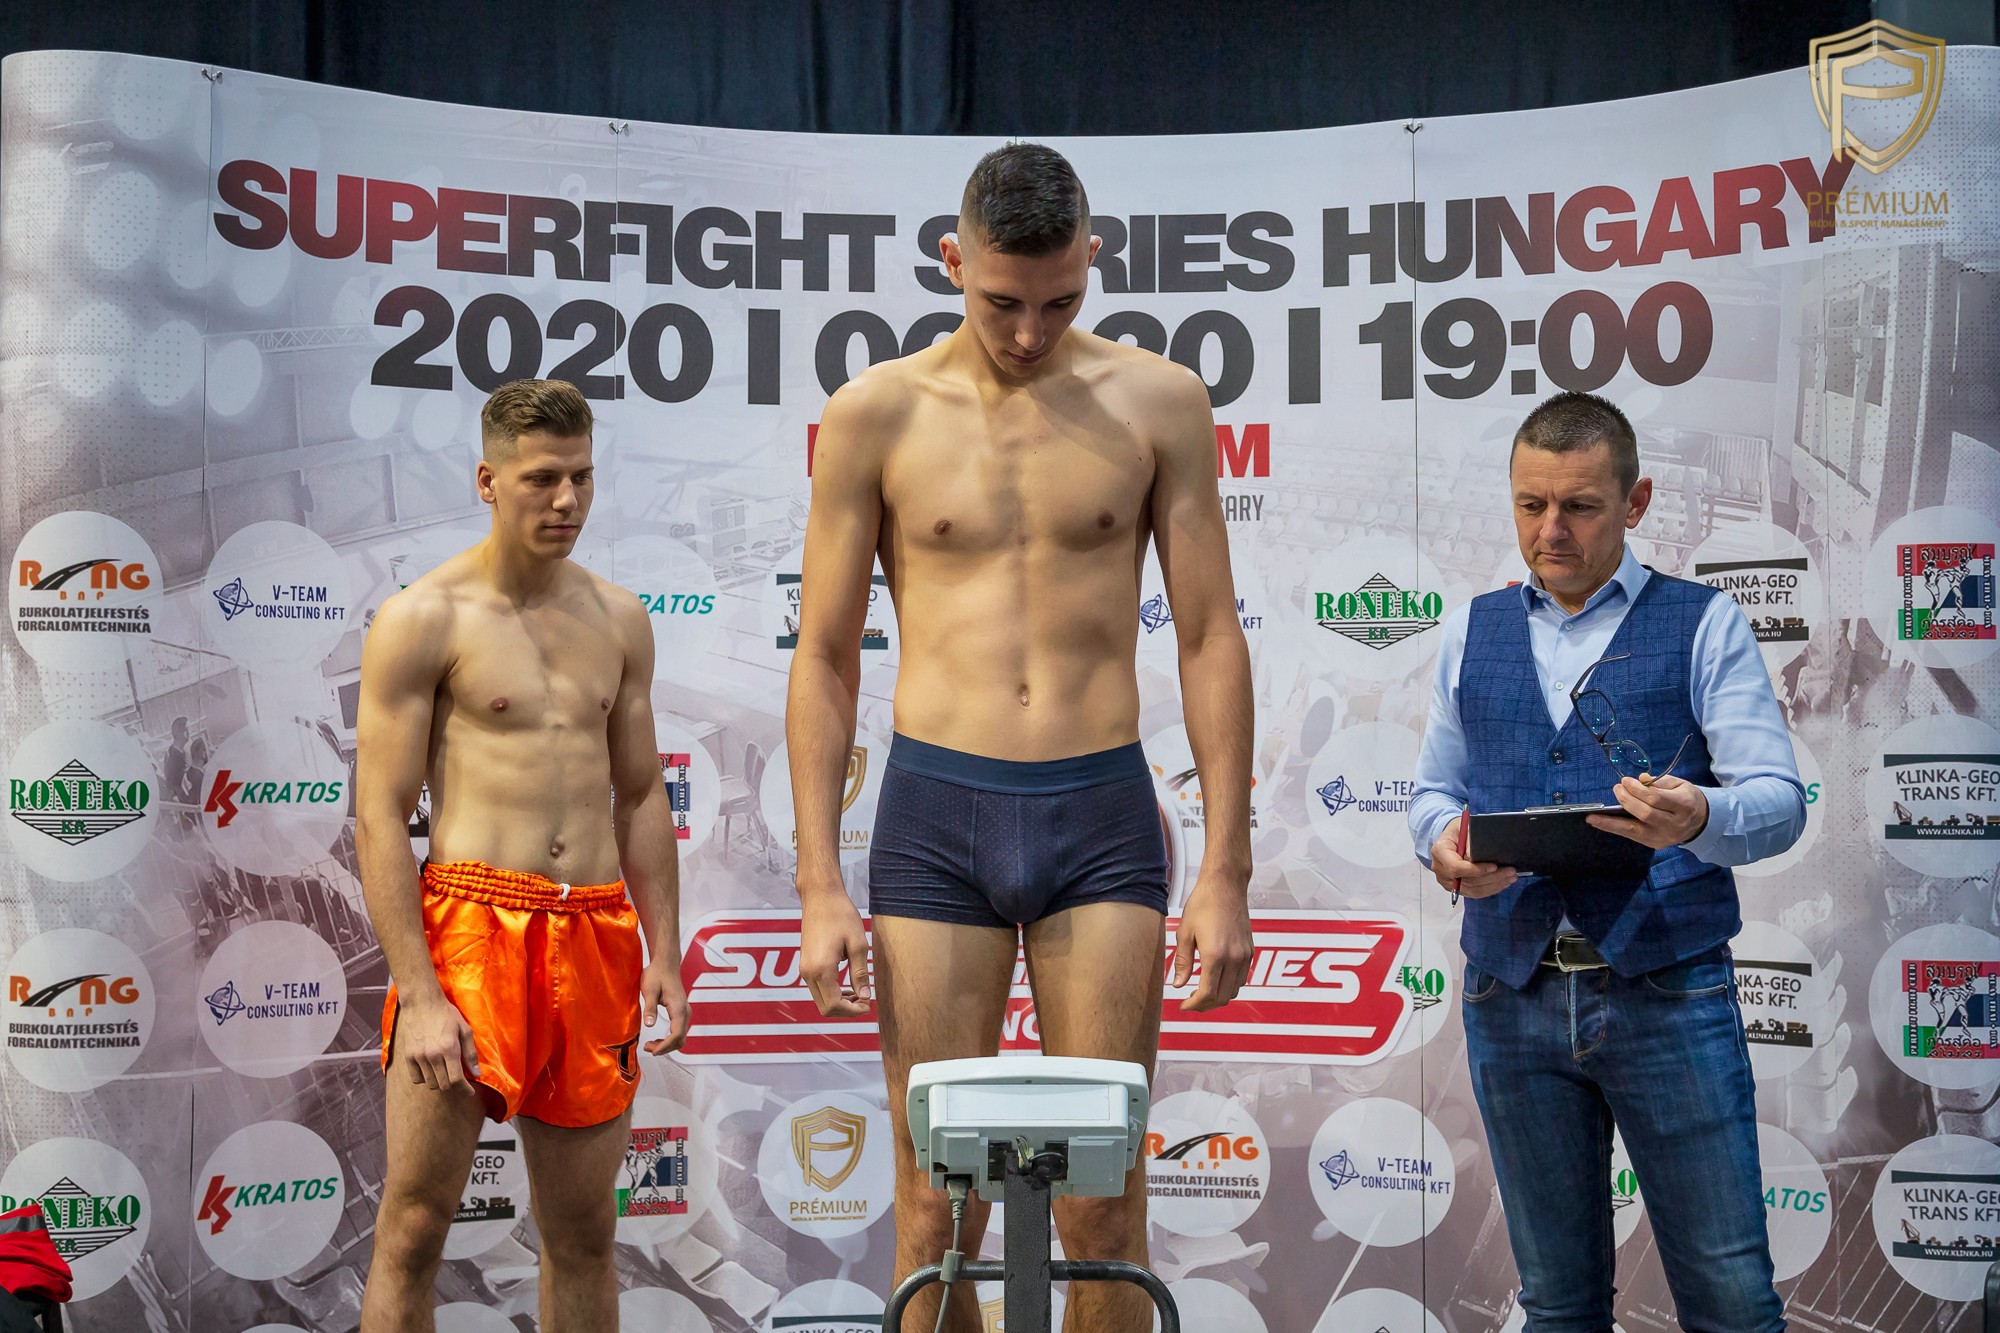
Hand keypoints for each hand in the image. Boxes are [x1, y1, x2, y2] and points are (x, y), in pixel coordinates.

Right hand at [399, 993, 479, 1090]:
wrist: (422, 1003)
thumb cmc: (447, 1014)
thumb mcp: (465, 1030)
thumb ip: (470, 1054)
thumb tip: (476, 1074)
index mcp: (449, 1048)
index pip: (456, 1079)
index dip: (465, 1089)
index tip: (470, 1091)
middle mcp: (433, 1055)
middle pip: (444, 1085)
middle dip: (454, 1086)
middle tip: (459, 1081)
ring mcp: (418, 1056)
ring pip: (430, 1084)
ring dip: (440, 1083)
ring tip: (445, 1073)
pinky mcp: (408, 1056)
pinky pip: (416, 1078)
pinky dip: (425, 1079)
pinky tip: (431, 1070)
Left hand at [640, 953, 689, 1054]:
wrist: (666, 963)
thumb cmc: (657, 974)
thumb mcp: (649, 990)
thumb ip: (650, 1008)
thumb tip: (649, 1025)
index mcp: (678, 1008)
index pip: (677, 1034)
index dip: (665, 1046)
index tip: (653, 1051)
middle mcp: (685, 1011)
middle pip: (680, 1039)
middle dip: (665, 1048)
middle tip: (648, 1048)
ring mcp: (685, 1012)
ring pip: (680, 1036)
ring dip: (667, 1044)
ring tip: (650, 1045)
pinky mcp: (681, 1012)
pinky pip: (679, 1031)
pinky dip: (669, 1038)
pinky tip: (657, 1039)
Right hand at [799, 882, 871, 1016]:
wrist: (820, 896)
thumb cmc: (840, 915)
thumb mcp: (858, 944)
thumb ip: (860, 973)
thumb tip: (866, 996)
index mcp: (821, 969)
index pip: (834, 1006)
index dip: (853, 1011)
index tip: (869, 1004)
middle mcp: (808, 973)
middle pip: (825, 1008)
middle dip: (846, 1010)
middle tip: (866, 1001)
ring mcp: (804, 969)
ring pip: (820, 1000)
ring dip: (839, 1002)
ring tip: (860, 993)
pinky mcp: (804, 964)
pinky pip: (817, 989)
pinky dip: (832, 993)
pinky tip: (848, 985)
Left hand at [1173, 875, 1254, 1012]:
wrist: (1225, 885)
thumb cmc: (1203, 904)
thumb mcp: (1185, 932)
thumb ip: (1183, 962)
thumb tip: (1178, 985)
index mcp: (1215, 955)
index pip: (1207, 994)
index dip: (1194, 1005)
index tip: (1184, 1005)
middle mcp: (1234, 958)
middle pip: (1222, 997)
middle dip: (1205, 1005)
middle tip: (1191, 1001)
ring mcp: (1245, 955)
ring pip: (1234, 990)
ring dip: (1218, 996)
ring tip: (1202, 992)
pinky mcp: (1250, 951)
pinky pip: (1241, 978)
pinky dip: (1229, 985)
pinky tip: (1216, 978)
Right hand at [1429, 815, 1516, 898]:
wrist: (1451, 838)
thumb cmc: (1459, 830)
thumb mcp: (1464, 827)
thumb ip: (1469, 840)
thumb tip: (1475, 857)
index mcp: (1439, 852)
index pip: (1455, 867)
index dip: (1475, 870)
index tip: (1494, 866)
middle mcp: (1440, 870)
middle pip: (1468, 881)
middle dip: (1492, 877)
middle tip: (1511, 871)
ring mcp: (1447, 881)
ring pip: (1474, 889)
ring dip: (1495, 885)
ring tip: (1511, 877)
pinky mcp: (1456, 888)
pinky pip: (1475, 893)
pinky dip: (1491, 889)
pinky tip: (1503, 882)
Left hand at [1587, 775, 1708, 848]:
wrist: (1700, 822)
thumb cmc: (1686, 799)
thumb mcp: (1679, 784)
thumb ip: (1659, 782)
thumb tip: (1639, 780)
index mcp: (1683, 805)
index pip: (1656, 798)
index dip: (1637, 790)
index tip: (1625, 781)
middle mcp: (1674, 824)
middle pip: (1645, 813)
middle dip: (1626, 800)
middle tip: (1617, 788)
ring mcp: (1665, 837)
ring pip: (1634, 830)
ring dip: (1611, 822)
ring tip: (1593, 815)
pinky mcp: (1656, 844)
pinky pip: (1631, 836)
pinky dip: (1614, 829)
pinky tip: (1599, 823)